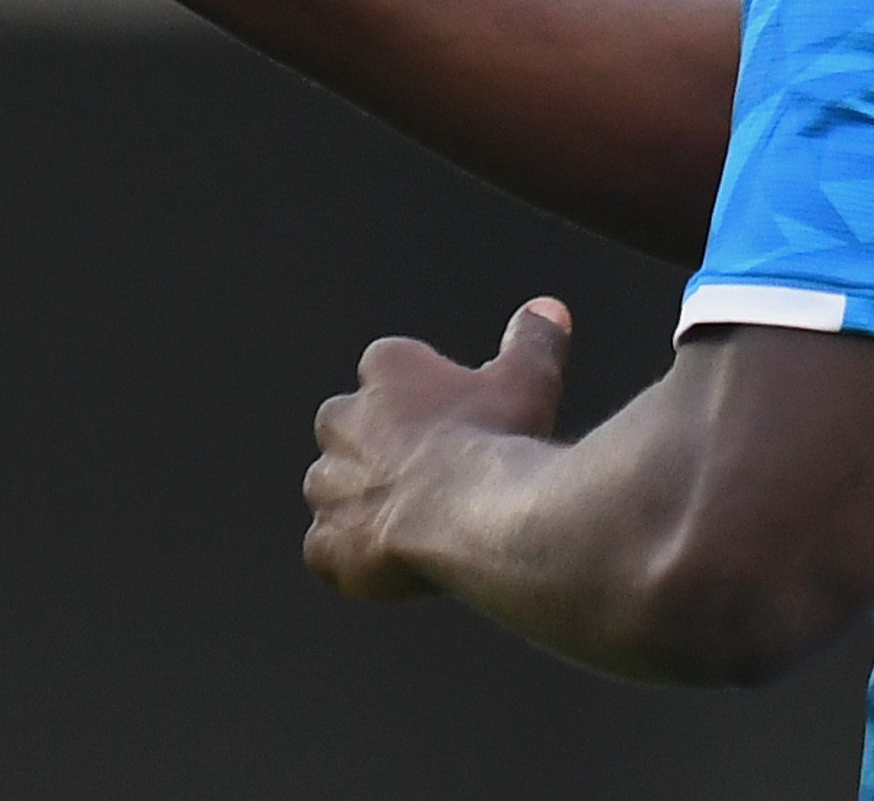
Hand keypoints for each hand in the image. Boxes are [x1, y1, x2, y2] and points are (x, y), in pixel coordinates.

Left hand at [304, 298, 572, 601]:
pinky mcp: (325, 543)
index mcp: (386, 369)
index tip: (457, 422)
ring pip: (336, 490)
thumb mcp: (528, 380)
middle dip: (380, 448)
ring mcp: (327, 484)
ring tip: (419, 525)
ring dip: (366, 503)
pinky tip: (393, 564)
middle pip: (352, 428)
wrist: (471, 515)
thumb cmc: (497, 440)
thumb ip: (533, 341)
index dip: (424, 401)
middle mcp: (341, 419)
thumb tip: (547, 308)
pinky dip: (352, 557)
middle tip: (432, 475)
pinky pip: (328, 550)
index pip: (390, 372)